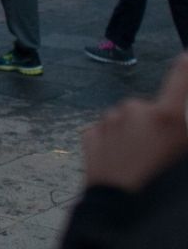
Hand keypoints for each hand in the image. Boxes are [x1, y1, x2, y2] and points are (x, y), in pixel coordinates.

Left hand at [82, 53, 187, 190]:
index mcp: (166, 117)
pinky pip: (105, 132)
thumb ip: (177, 129)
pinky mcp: (90, 133)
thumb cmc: (160, 186)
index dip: (186, 65)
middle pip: (148, 110)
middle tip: (156, 155)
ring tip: (135, 165)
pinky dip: (110, 143)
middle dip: (151, 125)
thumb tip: (172, 121)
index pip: (181, 78)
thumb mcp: (181, 152)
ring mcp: (109, 121)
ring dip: (129, 135)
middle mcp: (136, 111)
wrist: (119, 214)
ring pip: (124, 121)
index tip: (186, 54)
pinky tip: (116, 164)